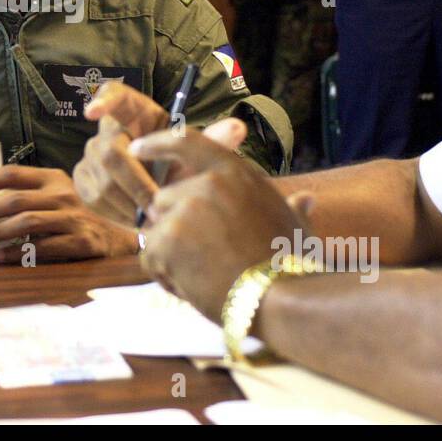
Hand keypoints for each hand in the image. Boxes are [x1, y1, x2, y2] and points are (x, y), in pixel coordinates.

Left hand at [0, 165, 137, 262]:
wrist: (123, 238)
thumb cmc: (79, 216)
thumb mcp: (58, 197)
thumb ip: (30, 195)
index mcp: (54, 179)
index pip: (14, 174)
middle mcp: (63, 195)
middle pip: (16, 199)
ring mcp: (74, 218)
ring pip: (28, 222)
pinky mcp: (82, 242)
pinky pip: (44, 247)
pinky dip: (19, 252)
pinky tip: (1, 257)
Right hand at [74, 82, 246, 221]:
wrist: (168, 194)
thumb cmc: (182, 167)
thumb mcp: (200, 156)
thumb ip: (215, 142)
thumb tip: (237, 127)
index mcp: (137, 113)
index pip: (115, 95)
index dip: (102, 101)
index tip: (93, 113)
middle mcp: (108, 130)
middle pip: (110, 152)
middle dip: (136, 183)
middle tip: (158, 206)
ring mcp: (92, 154)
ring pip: (103, 180)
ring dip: (130, 203)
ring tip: (153, 217)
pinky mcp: (83, 178)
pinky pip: (94, 197)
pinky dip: (117, 213)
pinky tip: (136, 219)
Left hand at [131, 127, 307, 321]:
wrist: (284, 298)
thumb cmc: (295, 264)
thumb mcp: (294, 224)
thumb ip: (290, 208)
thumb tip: (305, 199)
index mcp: (234, 172)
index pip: (186, 142)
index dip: (157, 143)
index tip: (136, 148)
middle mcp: (205, 184)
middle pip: (163, 200)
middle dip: (174, 228)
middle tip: (205, 257)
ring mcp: (184, 210)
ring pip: (155, 232)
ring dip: (171, 256)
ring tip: (206, 274)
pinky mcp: (168, 240)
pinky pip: (150, 260)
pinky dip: (165, 277)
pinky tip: (196, 286)